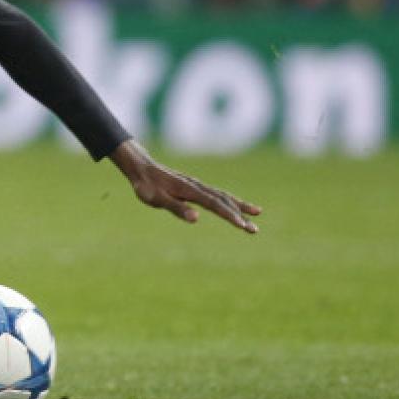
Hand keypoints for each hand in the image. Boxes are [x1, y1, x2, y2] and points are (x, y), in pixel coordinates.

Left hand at [109, 139, 260, 232]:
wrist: (141, 168)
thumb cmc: (147, 186)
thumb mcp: (157, 200)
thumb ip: (176, 208)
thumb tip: (196, 218)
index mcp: (190, 190)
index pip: (215, 205)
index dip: (230, 216)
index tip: (243, 226)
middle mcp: (197, 187)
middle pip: (224, 201)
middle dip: (240, 215)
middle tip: (255, 230)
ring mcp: (197, 186)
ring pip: (223, 196)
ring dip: (239, 206)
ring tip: (257, 214)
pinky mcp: (195, 187)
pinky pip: (217, 194)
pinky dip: (230, 200)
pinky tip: (236, 206)